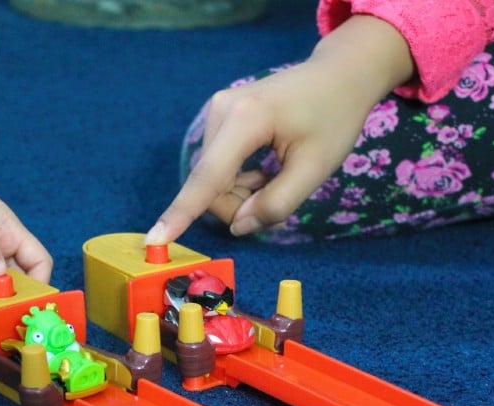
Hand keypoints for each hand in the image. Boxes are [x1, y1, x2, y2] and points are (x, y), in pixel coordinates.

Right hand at [145, 15, 413, 244]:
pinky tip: (262, 171)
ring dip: (239, 194)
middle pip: (210, 184)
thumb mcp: (315, 169)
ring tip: (273, 180)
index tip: (154, 240)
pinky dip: (237, 180)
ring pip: (212, 179)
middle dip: (238, 205)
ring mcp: (217, 111)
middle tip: (277, 199)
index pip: (208, 177)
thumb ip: (277, 203)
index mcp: (246, 120)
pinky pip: (216, 166)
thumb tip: (239, 227)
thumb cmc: (334, 119)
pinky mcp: (219, 116)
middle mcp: (221, 111)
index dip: (182, 213)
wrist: (338, 76)